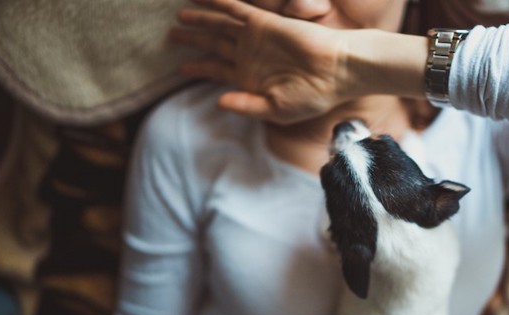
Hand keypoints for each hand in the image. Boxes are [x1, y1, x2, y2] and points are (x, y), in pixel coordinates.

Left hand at [170, 0, 349, 123]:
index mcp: (250, 79)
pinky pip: (235, 9)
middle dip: (193, 40)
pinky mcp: (264, 23)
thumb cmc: (312, 96)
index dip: (198, 68)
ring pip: (220, 25)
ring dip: (200, 19)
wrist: (337, 72)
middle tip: (171, 36)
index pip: (217, 71)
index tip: (180, 69)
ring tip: (179, 15)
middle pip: (214, 45)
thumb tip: (218, 102)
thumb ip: (247, 106)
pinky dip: (218, 3)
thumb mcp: (276, 110)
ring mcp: (256, 38)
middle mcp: (250, 57)